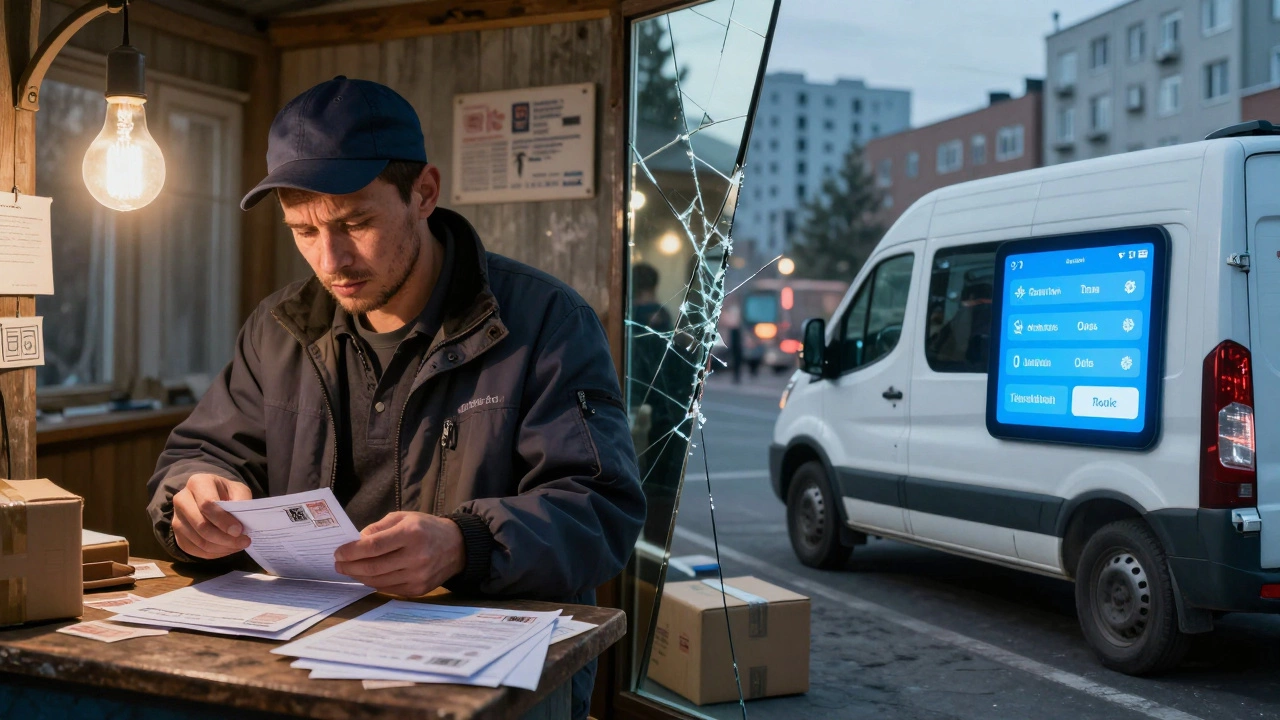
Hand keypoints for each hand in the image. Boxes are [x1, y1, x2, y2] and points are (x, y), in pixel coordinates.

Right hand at [171, 474, 252, 558]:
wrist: (212, 497)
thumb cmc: (227, 493)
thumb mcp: (239, 490)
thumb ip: (241, 503)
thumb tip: (240, 525)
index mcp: (198, 483)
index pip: (207, 504)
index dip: (223, 520)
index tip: (239, 530)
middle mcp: (182, 499)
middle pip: (201, 525)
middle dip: (224, 538)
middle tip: (243, 542)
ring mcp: (177, 518)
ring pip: (198, 541)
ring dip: (221, 547)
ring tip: (238, 546)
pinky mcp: (177, 535)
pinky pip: (194, 550)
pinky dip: (213, 553)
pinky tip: (227, 549)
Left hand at [334, 512, 465, 596]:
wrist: (457, 546)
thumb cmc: (427, 528)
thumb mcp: (404, 517)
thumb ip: (379, 528)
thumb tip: (356, 541)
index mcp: (411, 533)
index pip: (373, 546)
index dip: (351, 551)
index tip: (338, 552)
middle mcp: (415, 556)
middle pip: (372, 566)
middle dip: (350, 566)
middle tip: (338, 564)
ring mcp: (418, 575)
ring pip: (378, 581)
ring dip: (359, 576)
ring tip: (349, 570)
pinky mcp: (419, 589)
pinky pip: (389, 589)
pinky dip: (374, 583)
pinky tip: (367, 576)